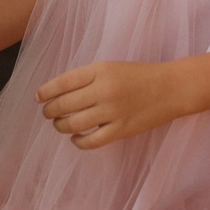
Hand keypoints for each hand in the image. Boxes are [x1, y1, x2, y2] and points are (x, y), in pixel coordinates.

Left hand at [37, 59, 186, 149]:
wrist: (171, 88)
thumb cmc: (139, 75)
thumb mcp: (111, 67)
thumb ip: (87, 78)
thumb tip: (57, 93)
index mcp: (100, 69)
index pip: (62, 82)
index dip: (45, 91)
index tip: (38, 97)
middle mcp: (104, 89)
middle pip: (64, 105)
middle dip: (50, 111)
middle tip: (47, 113)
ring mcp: (112, 112)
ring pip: (73, 124)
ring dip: (60, 126)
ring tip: (60, 125)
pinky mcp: (121, 130)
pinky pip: (91, 141)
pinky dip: (78, 142)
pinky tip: (76, 138)